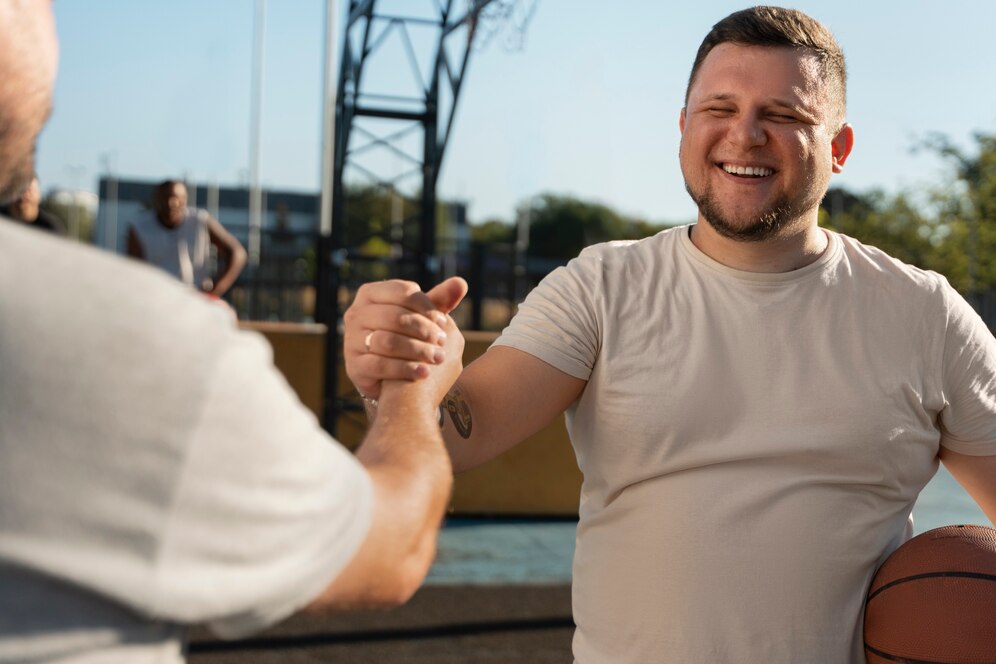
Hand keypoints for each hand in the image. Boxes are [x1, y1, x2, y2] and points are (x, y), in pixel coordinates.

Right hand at [344, 277, 467, 399]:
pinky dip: (406, 369)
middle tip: (444, 342)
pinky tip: (425, 373)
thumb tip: (461, 282)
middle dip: (424, 329)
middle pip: (395, 316)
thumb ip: (439, 300)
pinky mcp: (353, 366)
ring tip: (438, 358)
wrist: (388, 375)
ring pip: (388, 341)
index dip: (427, 306)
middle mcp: (356, 314)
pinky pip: (380, 365)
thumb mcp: (420, 316)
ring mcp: (351, 340)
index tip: (444, 322)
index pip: (402, 291)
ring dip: (418, 350)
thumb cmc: (405, 336)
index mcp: (371, 293)